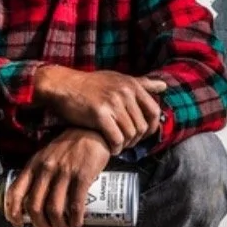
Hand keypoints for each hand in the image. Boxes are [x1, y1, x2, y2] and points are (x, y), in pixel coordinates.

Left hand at [2, 128, 111, 226]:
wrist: (93, 131)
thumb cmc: (69, 146)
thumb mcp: (47, 156)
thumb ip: (38, 173)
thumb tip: (34, 200)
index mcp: (33, 165)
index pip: (16, 192)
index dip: (14, 213)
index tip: (19, 224)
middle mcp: (45, 169)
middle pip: (35, 207)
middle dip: (41, 224)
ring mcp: (64, 173)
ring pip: (54, 209)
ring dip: (59, 225)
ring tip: (65, 226)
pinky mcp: (82, 176)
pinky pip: (75, 205)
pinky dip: (75, 220)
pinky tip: (77, 223)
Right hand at [34, 66, 167, 152]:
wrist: (63, 85)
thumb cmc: (91, 84)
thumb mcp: (118, 78)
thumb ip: (142, 83)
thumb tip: (164, 85)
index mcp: (132, 85)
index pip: (154, 111)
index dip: (151, 127)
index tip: (142, 135)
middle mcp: (125, 93)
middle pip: (142, 126)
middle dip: (136, 139)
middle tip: (127, 142)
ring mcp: (113, 103)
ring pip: (131, 134)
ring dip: (126, 145)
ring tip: (119, 145)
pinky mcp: (100, 115)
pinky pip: (117, 139)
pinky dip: (116, 148)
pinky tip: (112, 148)